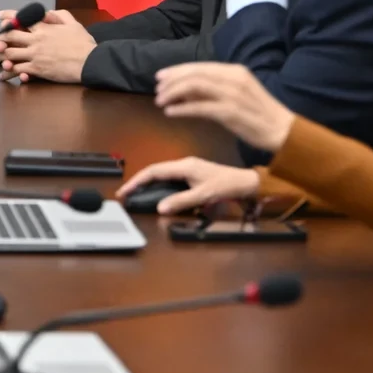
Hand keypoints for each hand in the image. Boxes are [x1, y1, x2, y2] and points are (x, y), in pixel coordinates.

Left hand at [0, 8, 95, 83]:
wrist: (89, 62)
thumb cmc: (83, 43)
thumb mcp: (73, 24)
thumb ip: (59, 16)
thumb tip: (49, 12)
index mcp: (43, 28)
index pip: (21, 19)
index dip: (9, 16)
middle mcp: (35, 40)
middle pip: (10, 37)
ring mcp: (35, 55)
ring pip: (10, 55)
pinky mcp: (37, 69)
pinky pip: (19, 70)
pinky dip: (9, 73)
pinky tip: (2, 75)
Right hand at [117, 157, 262, 213]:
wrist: (247, 182)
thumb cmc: (228, 186)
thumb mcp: (204, 195)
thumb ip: (181, 201)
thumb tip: (160, 208)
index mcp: (184, 166)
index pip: (154, 171)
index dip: (137, 180)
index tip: (125, 190)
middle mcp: (184, 164)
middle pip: (155, 171)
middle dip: (139, 182)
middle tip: (127, 194)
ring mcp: (189, 169)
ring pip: (163, 175)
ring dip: (149, 183)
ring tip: (138, 194)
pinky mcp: (194, 174)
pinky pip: (171, 178)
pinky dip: (161, 185)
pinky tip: (158, 193)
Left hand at [153, 62, 297, 153]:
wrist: (283, 131)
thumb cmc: (260, 114)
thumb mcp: (238, 94)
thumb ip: (214, 89)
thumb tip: (185, 91)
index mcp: (235, 71)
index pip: (200, 66)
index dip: (177, 70)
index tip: (160, 77)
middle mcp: (233, 78)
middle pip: (194, 74)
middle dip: (172, 80)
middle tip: (157, 89)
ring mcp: (232, 95)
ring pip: (194, 87)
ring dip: (173, 93)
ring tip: (160, 101)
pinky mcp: (230, 112)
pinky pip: (199, 107)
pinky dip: (182, 108)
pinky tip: (170, 112)